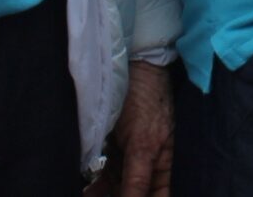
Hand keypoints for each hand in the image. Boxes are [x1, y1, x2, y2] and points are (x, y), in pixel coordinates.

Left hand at [90, 59, 173, 196]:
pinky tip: (87, 191)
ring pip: (119, 189)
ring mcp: (132, 159)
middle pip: (137, 194)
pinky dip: (96, 186)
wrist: (131, 68)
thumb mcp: (141, 146)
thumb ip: (137, 181)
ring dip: (104, 194)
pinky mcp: (116, 152)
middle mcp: (151, 166)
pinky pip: (106, 177)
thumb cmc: (146, 102)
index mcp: (166, 167)